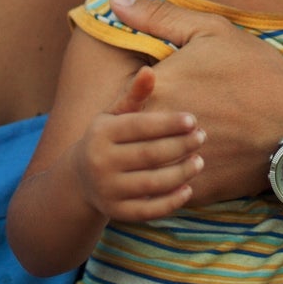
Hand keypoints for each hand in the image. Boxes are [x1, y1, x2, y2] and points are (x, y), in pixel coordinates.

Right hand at [70, 66, 206, 222]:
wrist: (80, 179)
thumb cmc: (108, 139)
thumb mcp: (114, 115)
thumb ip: (134, 95)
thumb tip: (149, 71)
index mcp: (101, 133)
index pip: (139, 127)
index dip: (168, 124)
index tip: (193, 120)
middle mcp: (100, 162)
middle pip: (149, 155)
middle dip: (180, 146)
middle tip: (202, 137)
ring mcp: (107, 190)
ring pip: (152, 184)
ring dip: (181, 173)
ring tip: (199, 162)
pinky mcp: (116, 213)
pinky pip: (148, 210)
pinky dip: (171, 202)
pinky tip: (188, 189)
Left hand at [111, 0, 282, 202]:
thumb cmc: (255, 73)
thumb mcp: (211, 31)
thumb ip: (158, 16)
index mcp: (156, 89)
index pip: (119, 101)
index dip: (132, 98)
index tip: (151, 95)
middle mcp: (158, 129)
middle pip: (129, 134)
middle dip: (141, 129)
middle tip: (169, 121)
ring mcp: (174, 163)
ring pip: (147, 165)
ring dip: (155, 157)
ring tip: (180, 145)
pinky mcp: (195, 190)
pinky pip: (170, 189)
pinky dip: (177, 178)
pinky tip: (200, 163)